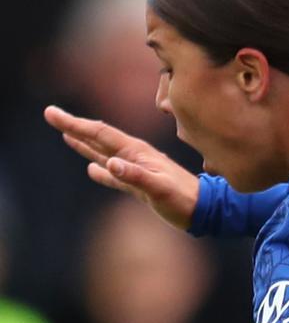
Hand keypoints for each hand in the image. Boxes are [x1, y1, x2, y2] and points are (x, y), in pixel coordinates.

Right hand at [43, 105, 198, 229]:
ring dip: (85, 143)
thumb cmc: (182, 199)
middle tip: (51, 114)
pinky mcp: (140, 183)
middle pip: (99, 137)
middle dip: (74, 126)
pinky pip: (114, 173)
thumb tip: (108, 164)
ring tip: (67, 135)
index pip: (100, 133)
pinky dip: (100, 169)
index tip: (52, 114)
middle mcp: (135, 155)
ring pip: (104, 152)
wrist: (202, 208)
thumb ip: (135, 177)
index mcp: (137, 152)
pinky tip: (92, 169)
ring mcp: (137, 168)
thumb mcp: (159, 189)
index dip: (75, 124)